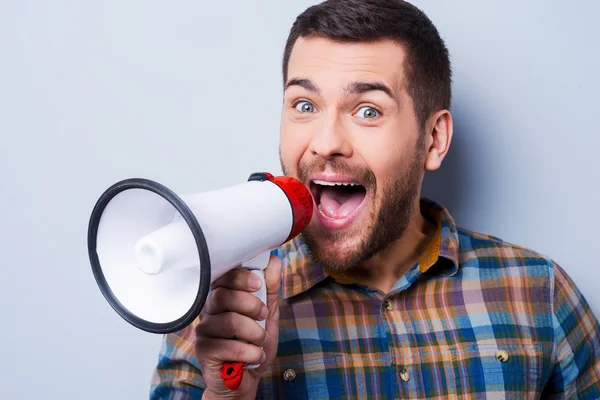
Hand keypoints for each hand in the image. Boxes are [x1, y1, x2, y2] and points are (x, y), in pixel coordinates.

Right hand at [195, 255, 281, 399]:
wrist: (245, 378)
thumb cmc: (253, 343)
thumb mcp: (268, 314)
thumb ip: (270, 289)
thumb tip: (275, 261)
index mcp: (223, 296)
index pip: (224, 277)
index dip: (241, 277)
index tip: (258, 284)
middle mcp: (209, 310)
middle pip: (224, 296)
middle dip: (252, 305)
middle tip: (264, 316)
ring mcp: (204, 330)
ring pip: (229, 321)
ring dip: (254, 332)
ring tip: (260, 341)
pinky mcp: (204, 350)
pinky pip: (229, 346)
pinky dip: (250, 352)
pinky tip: (254, 356)